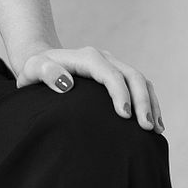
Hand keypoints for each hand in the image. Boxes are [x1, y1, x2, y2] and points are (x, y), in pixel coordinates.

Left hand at [16, 45, 163, 131]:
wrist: (43, 63)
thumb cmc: (36, 70)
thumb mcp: (32, 70)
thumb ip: (46, 73)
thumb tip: (66, 83)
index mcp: (88, 57)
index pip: (110, 73)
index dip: (120, 93)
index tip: (125, 116)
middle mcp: (105, 58)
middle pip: (132, 76)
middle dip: (143, 101)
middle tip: (146, 128)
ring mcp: (114, 66)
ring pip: (141, 81)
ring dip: (151, 104)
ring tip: (155, 130)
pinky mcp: (119, 76)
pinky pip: (141, 87)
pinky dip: (151, 104)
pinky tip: (155, 125)